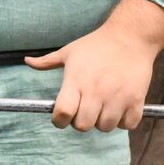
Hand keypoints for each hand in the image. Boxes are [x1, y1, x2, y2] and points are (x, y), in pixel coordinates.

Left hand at [25, 26, 157, 131]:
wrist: (130, 37)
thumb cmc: (96, 45)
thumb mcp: (68, 51)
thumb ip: (46, 62)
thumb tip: (27, 61)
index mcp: (76, 81)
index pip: (63, 113)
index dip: (59, 120)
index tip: (61, 117)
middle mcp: (96, 91)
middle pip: (83, 126)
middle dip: (80, 122)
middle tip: (84, 110)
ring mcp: (117, 97)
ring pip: (105, 127)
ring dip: (102, 121)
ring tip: (103, 107)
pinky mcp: (136, 99)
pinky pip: (128, 125)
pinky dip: (123, 121)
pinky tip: (119, 108)